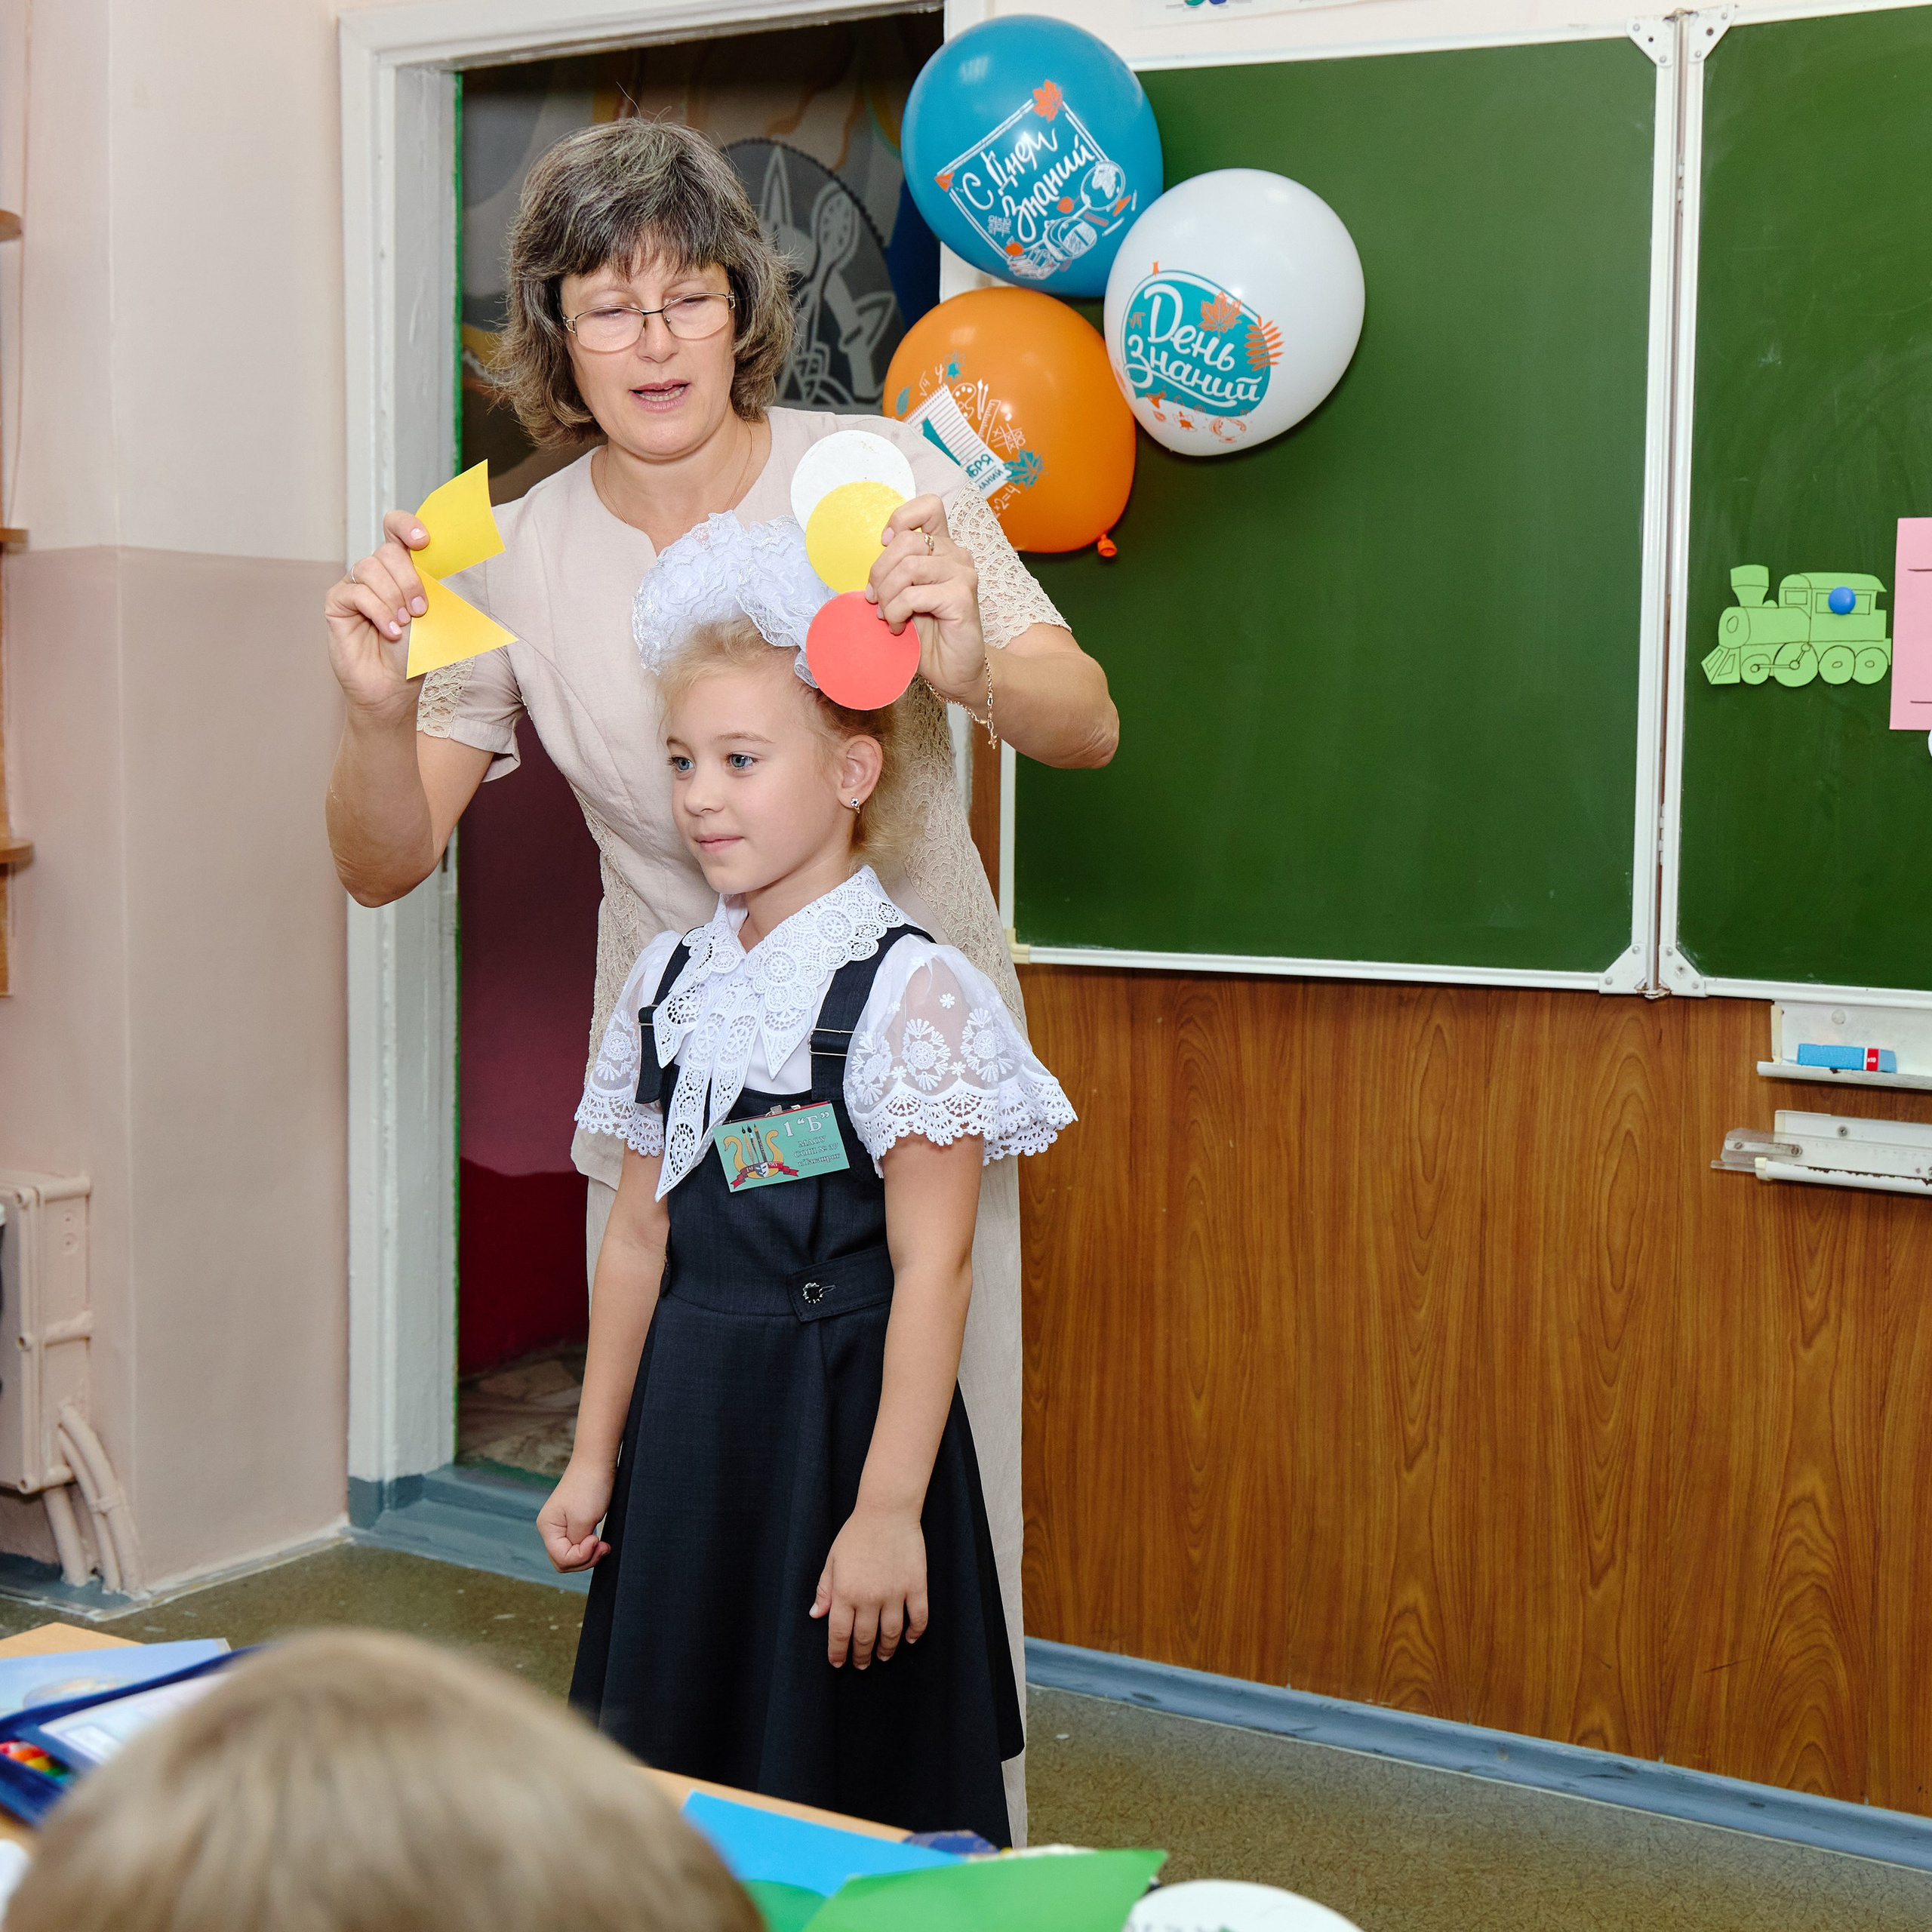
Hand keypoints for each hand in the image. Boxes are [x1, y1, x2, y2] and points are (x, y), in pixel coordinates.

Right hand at [324, 509, 433, 724]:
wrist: (395, 686)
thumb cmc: (415, 653)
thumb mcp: (432, 615)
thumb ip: (432, 586)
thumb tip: (446, 563)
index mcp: (400, 569)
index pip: (396, 530)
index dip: (406, 526)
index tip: (423, 541)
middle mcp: (376, 573)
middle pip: (388, 552)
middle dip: (409, 579)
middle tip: (420, 609)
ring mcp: (354, 586)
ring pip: (370, 568)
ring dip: (393, 597)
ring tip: (404, 624)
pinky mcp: (337, 603)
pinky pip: (356, 592)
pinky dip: (378, 611)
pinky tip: (389, 632)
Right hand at [537, 1457, 614, 1572]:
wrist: (597, 1461)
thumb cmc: (590, 1486)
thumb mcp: (583, 1520)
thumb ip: (577, 1545)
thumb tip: (576, 1558)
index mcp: (548, 1528)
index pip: (561, 1559)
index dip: (581, 1556)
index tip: (596, 1540)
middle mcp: (551, 1529)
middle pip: (564, 1561)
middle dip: (585, 1559)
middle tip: (603, 1546)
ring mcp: (562, 1526)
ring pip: (571, 1555)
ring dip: (589, 1554)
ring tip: (604, 1544)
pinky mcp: (574, 1522)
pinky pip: (578, 1545)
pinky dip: (590, 1547)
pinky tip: (600, 1541)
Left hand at [809, 1504, 927, 1668]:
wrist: (887, 1510)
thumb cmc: (856, 1533)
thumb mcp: (833, 1559)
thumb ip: (825, 1589)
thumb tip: (817, 1615)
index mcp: (845, 1591)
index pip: (839, 1634)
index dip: (838, 1653)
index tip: (837, 1663)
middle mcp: (870, 1597)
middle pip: (865, 1638)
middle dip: (861, 1656)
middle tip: (861, 1665)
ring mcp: (895, 1593)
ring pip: (891, 1634)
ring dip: (886, 1650)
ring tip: (883, 1656)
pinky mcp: (916, 1585)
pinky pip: (919, 1618)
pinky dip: (915, 1633)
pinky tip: (909, 1639)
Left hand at [865, 495, 987, 707]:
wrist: (954, 670)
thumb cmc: (929, 633)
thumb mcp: (904, 594)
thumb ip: (894, 571)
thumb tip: (866, 563)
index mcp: (942, 548)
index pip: (928, 506)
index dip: (901, 519)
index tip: (885, 544)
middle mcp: (956, 554)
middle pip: (906, 541)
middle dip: (879, 572)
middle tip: (875, 600)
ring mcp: (962, 574)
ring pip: (908, 567)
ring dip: (887, 596)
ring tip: (887, 617)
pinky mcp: (961, 597)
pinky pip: (914, 595)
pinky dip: (896, 612)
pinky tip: (897, 627)